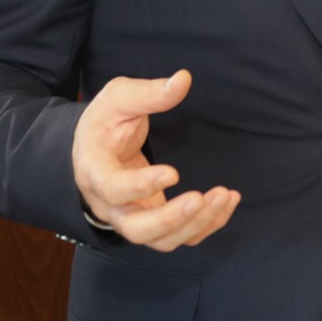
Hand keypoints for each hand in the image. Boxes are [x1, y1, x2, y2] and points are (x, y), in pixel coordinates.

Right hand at [71, 70, 239, 250]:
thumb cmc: (104, 122)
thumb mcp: (117, 98)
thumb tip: (183, 80)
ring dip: (196, 223)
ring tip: (224, 195)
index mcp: (95, 172)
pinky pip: (180, 236)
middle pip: (137, 230)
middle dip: (171, 219)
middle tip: (201, 199)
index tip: (174, 172)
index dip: (142, 186)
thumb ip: (147, 93)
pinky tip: (227, 202)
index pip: (113, 189)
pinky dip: (206, 225)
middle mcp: (111, 205)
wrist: (95, 149)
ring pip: (162, 240)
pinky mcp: (155, 220)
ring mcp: (133, 217)